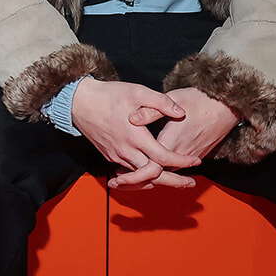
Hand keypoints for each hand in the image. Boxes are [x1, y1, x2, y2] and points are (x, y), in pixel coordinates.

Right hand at [71, 78, 198, 188]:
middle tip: (191, 184)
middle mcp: (126, 150)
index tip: (196, 161)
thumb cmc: (109, 95)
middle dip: (174, 181)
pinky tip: (153, 174)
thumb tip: (181, 113)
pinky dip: (143, 177)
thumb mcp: (138, 92)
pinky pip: (130, 172)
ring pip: (141, 177)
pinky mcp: (110, 156)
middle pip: (153, 175)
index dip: (181, 161)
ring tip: (177, 181)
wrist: (79, 102)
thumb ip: (162, 103)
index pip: (163, 157)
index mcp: (135, 136)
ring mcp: (116, 155)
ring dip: (159, 180)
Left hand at [110, 87, 237, 190]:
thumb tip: (133, 118)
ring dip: (145, 178)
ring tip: (124, 178)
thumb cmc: (200, 99)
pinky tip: (146, 168)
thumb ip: (153, 110)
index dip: (132, 176)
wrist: (227, 106)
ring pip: (164, 174)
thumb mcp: (174, 98)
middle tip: (115, 183)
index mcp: (172, 141)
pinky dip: (159, 173)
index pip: (150, 168)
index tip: (117, 177)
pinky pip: (174, 169)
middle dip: (134, 182)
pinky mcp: (195, 155)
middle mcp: (181, 153)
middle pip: (155, 176)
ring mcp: (189, 156)